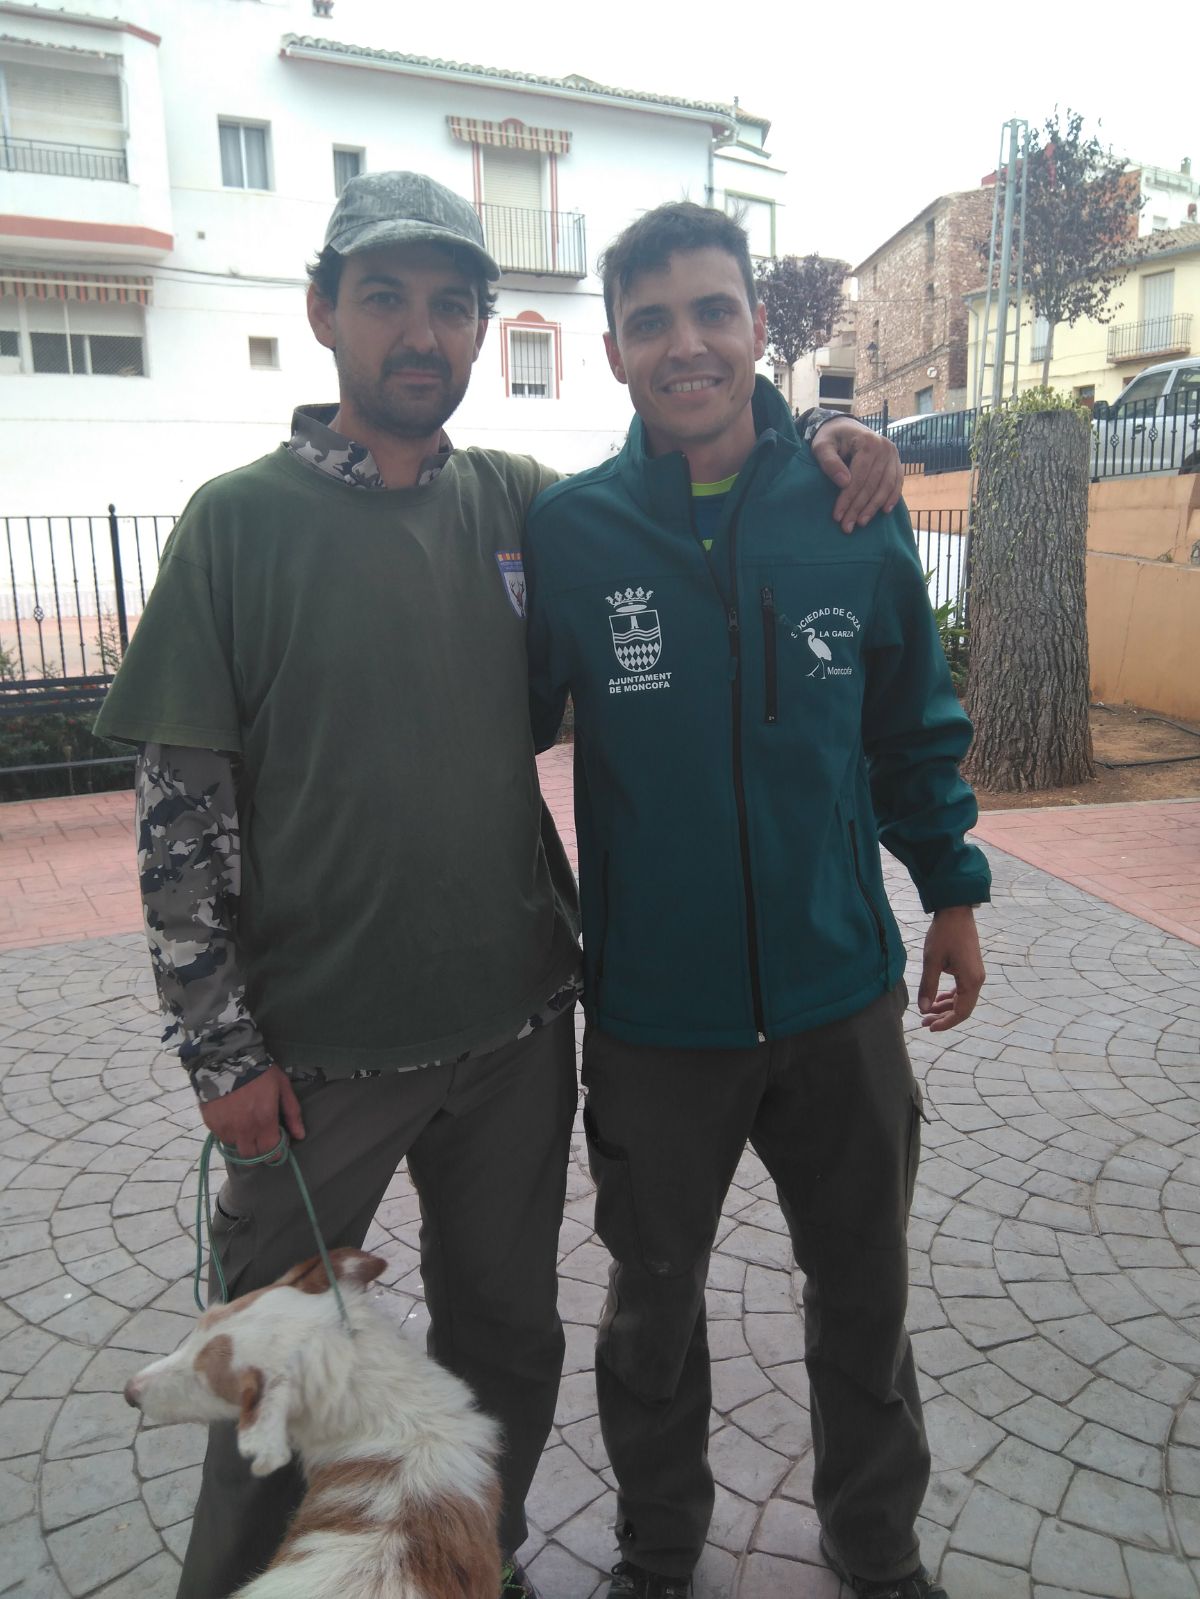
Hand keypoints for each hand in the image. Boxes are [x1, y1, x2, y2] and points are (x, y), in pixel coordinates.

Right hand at [200, 1063, 304, 1158]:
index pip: (271, 1153)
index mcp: (265, 1121)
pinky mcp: (212, 1124)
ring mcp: (226, 1128)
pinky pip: (222, 1139)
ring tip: (247, 1129)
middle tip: (262, 1140)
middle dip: (260, 1153)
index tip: (278, 1147)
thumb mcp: (282, 1087)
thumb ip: (292, 1113)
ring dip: (243, 1143)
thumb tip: (300, 1135)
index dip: (276, 1153)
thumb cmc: (260, 1072)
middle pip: (252, 1158)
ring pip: (236, 1149)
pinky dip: (229, 1134)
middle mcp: (245, 1130)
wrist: (227, 1058)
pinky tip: (233, 1121)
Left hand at [810, 418, 902, 533]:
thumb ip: (830, 462)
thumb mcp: (822, 446)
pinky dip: (892, 498)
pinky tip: (884, 511)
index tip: (837, 516)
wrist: (844, 426)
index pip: (859, 477)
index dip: (848, 498)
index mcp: (868, 442)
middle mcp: (885, 447)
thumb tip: (844, 482)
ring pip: (886, 486)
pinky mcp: (896, 461)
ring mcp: (893, 454)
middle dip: (859, 507)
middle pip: (873, 484)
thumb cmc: (830, 438)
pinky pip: (897, 482)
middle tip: (847, 526)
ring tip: (861, 523)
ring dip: (874, 507)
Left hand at [918, 905, 984, 1031]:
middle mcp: (977, 980)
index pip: (962, 1012)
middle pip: (963, 1008)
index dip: (946, 1023)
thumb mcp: (932, 961)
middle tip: (924, 1022)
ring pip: (962, 999)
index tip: (930, 1027)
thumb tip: (923, 1009)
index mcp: (971, 980)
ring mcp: (975, 974)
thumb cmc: (944, 934)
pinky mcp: (970, 968)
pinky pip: (962, 989)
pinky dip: (950, 996)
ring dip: (946, 1007)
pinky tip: (937, 999)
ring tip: (927, 1012)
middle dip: (944, 1017)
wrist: (955, 911)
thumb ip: (928, 987)